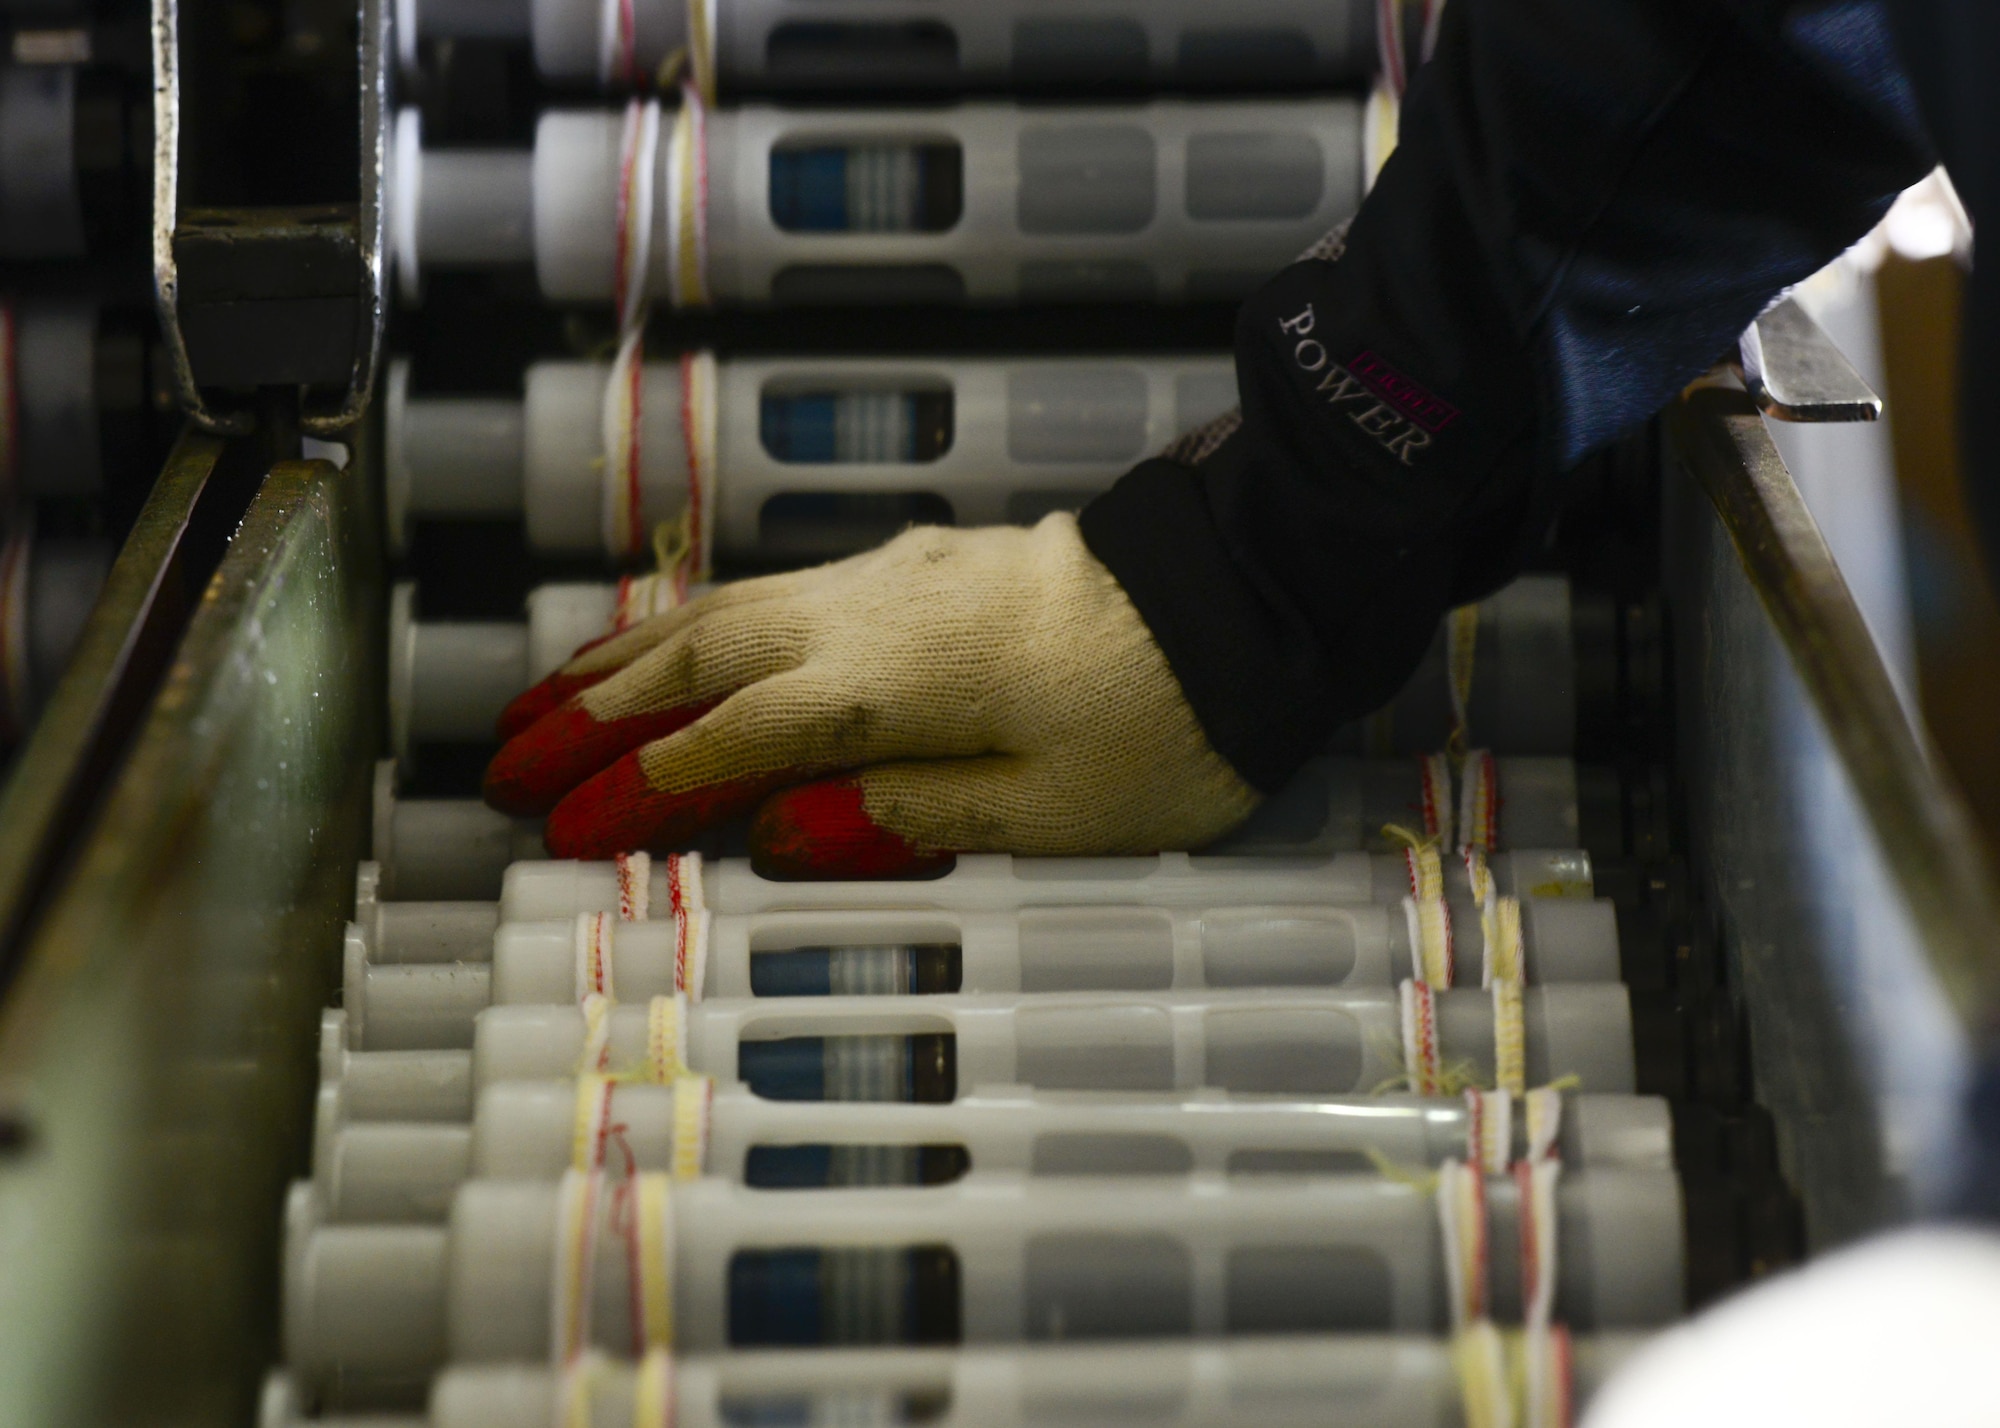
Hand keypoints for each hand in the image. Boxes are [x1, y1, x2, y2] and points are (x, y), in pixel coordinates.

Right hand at [484, 514, 1259, 876]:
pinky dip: (692, 622)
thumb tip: (772, 832)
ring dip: (624, 660)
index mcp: (894, 684)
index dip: (639, 790)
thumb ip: (903, 816)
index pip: (731, 742)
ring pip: (721, 613)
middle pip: (698, 664)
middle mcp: (867, 614)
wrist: (1241, 596)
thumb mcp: (1052, 809)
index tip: (560, 833)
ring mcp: (884, 579)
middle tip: (502, 767)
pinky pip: (767, 592)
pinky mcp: (909, 568)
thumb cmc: (1164, 723)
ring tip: (541, 700)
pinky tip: (664, 644)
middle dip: (594, 717)